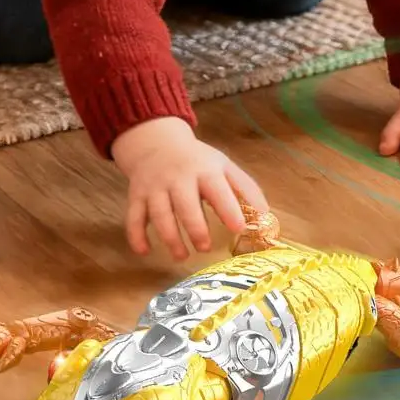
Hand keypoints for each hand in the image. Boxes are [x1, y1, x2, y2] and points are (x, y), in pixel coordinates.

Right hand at [111, 117, 267, 259]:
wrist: (156, 143)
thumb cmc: (197, 161)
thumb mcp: (223, 166)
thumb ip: (245, 189)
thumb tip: (266, 216)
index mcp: (204, 171)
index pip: (218, 190)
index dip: (228, 209)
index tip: (239, 228)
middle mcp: (178, 179)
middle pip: (185, 205)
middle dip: (196, 228)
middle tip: (206, 248)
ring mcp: (155, 188)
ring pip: (159, 214)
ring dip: (170, 238)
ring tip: (182, 256)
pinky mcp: (137, 196)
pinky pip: (133, 218)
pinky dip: (136, 236)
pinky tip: (145, 252)